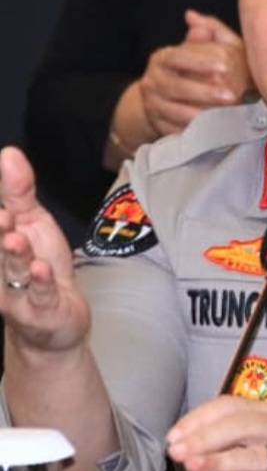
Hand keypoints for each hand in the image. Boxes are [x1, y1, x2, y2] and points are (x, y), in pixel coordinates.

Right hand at [0, 146, 89, 353]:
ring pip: (12, 272)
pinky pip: (39, 296)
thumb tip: (9, 153)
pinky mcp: (40, 310)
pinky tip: (41, 268)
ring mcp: (16, 293)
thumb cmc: (40, 268)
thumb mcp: (32, 222)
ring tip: (15, 238)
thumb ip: (18, 191)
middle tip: (3, 217)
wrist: (58, 316)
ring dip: (13, 255)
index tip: (2, 210)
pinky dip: (40, 283)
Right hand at [136, 10, 251, 137]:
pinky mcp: (159, 126)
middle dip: (205, 92)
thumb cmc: (189, 71)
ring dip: (202, 115)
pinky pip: (176, 130)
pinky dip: (195, 132)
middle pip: (177, 87)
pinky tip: (214, 130)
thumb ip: (205, 32)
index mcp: (162, 58)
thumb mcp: (198, 50)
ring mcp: (154, 105)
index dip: (201, 61)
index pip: (179, 57)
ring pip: (176, 112)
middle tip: (232, 96)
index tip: (226, 66)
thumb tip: (195, 18)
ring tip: (226, 116)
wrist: (161, 101)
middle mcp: (153, 81)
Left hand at [166, 396, 266, 470]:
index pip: (231, 407)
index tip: (174, 436)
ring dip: (220, 460)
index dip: (199, 419)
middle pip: (241, 424)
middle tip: (179, 450)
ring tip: (194, 466)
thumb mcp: (262, 465)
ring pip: (255, 453)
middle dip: (204, 437)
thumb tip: (189, 452)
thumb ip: (232, 456)